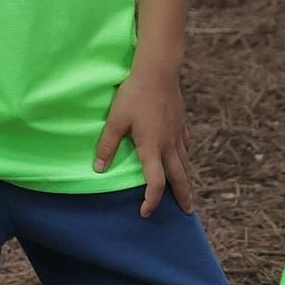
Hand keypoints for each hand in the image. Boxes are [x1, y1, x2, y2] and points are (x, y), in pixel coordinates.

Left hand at [93, 62, 192, 218]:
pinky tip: (183, 158)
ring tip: (187, 191)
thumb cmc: (134, 95)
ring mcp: (178, 134)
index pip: (156, 183)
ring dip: (186, 180)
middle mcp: (169, 145)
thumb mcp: (116, 120)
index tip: (145, 212)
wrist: (158, 71)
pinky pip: (186, 147)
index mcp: (152, 148)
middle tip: (187, 212)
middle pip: (179, 178)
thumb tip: (97, 169)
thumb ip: (107, 146)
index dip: (151, 201)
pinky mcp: (182, 124)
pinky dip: (185, 158)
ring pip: (185, 163)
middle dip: (183, 197)